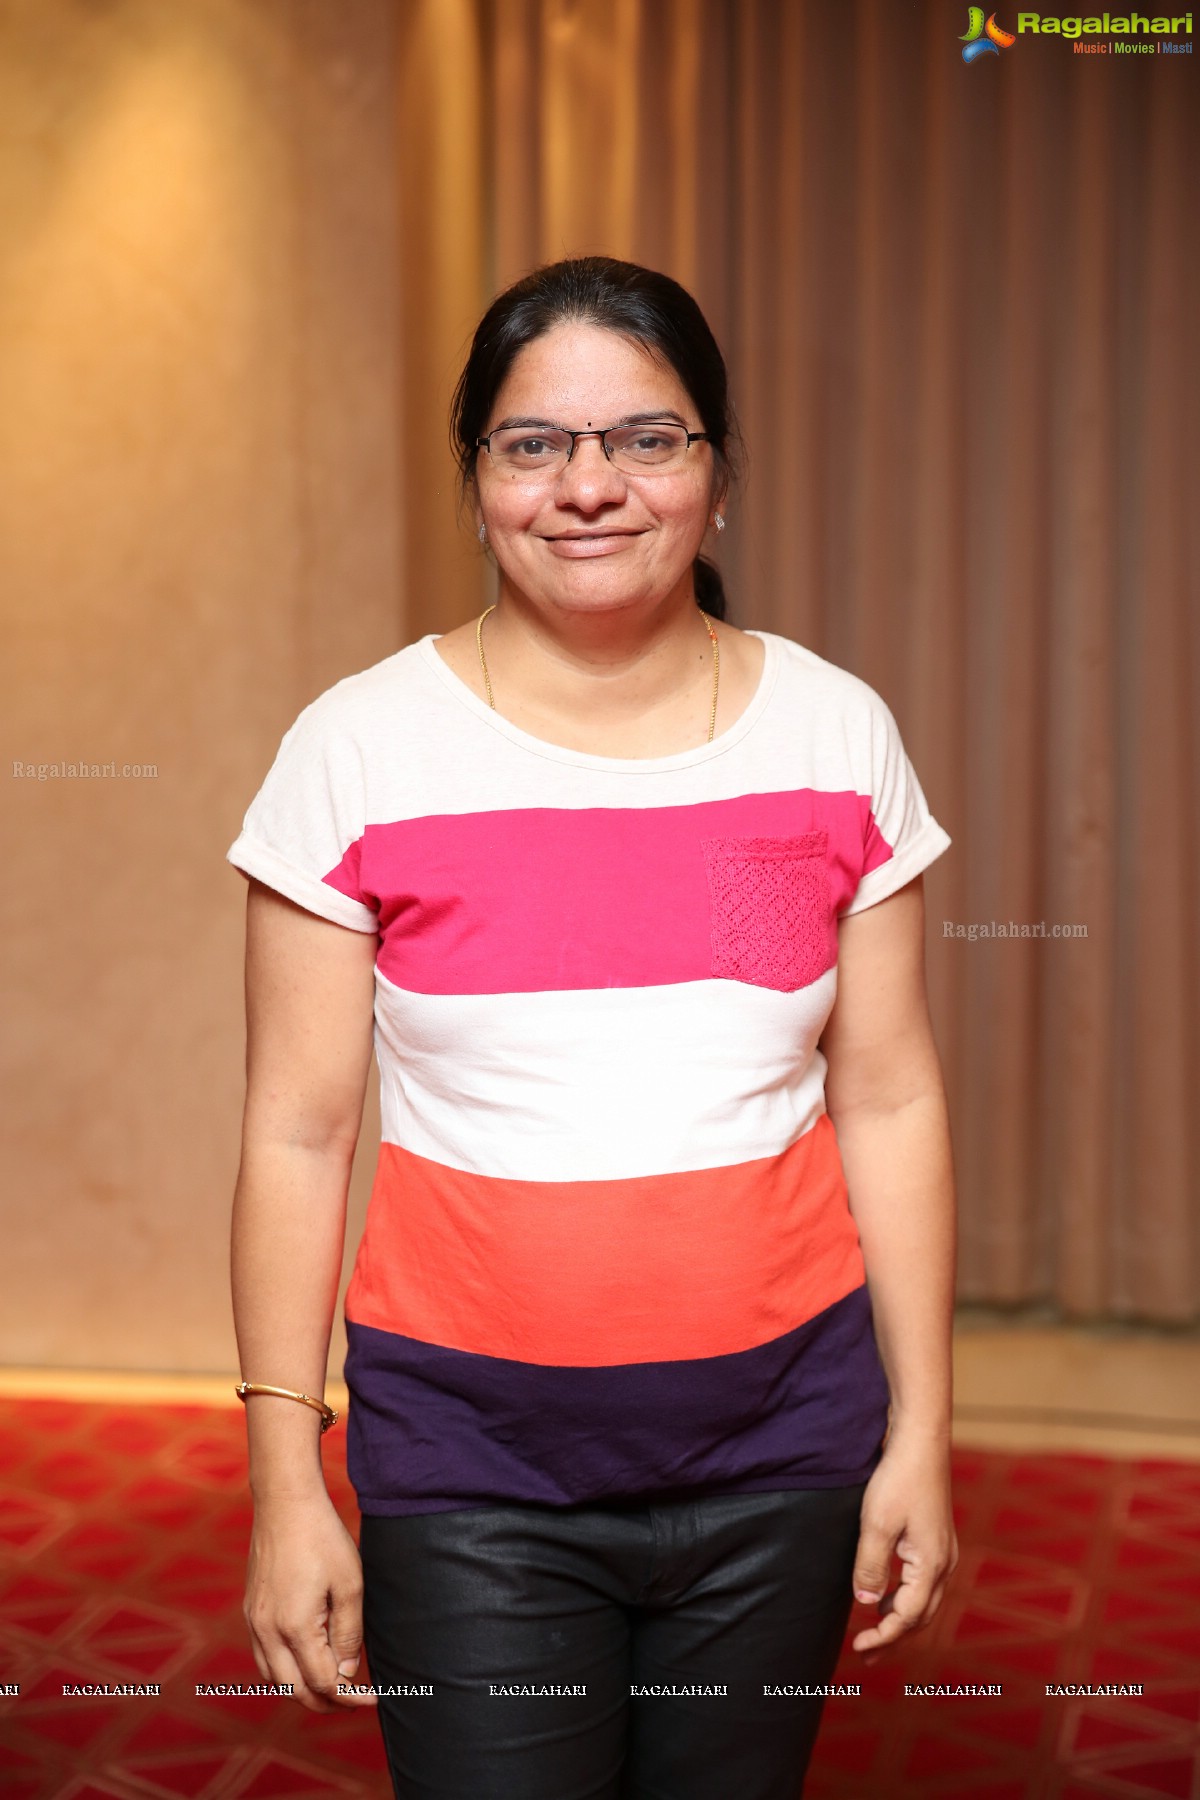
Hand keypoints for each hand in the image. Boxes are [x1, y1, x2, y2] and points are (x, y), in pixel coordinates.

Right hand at [243, 1491, 378, 1711]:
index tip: (373, 1698)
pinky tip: (306, 1661)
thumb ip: (349, 1634)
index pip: (323, 1683)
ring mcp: (255, 1622)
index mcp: (295, 1628)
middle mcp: (267, 1632)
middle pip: (294, 1691)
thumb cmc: (322, 1538)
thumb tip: (346, 1674)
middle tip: (354, 1701)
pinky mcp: (251, 1611)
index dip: (350, 1697)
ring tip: (332, 1686)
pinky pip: (264, 1658)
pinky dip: (284, 1671)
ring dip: (302, 1690)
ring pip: (274, 1679)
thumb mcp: (350, 1585)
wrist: (285, 1503)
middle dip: (326, 1704)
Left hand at [849, 1430, 957, 1653]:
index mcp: (932, 1565)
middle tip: (866, 1654)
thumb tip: (866, 1603)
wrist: (920, 1440)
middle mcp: (944, 1563)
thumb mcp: (876, 1523)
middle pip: (921, 1616)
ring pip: (924, 1600)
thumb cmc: (899, 1478)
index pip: (907, 1617)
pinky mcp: (936, 1538)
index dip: (883, 1636)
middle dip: (894, 1637)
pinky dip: (905, 1597)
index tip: (858, 1647)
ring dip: (900, 1618)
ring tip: (873, 1630)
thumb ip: (871, 1566)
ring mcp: (944, 1550)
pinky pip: (924, 1582)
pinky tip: (886, 1594)